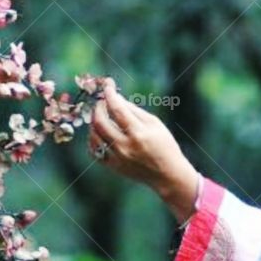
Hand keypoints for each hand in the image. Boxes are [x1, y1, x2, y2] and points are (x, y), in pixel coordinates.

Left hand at [89, 78, 199, 217]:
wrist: (168, 175)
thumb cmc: (165, 146)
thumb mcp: (155, 124)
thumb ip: (134, 110)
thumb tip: (115, 98)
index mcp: (139, 133)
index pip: (117, 108)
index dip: (109, 93)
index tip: (108, 85)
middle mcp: (125, 146)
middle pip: (100, 121)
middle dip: (98, 106)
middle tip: (102, 101)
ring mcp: (117, 158)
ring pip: (94, 135)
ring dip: (94, 121)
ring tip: (101, 116)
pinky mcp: (113, 167)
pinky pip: (93, 150)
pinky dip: (92, 139)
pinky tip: (99, 133)